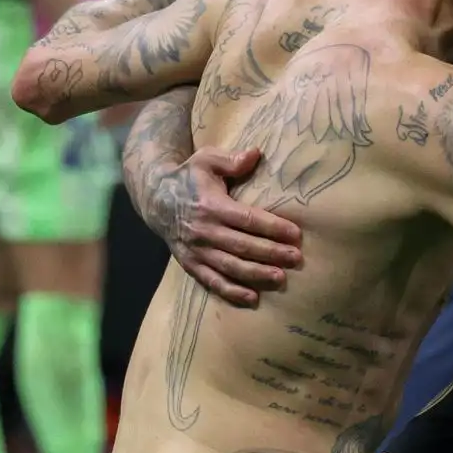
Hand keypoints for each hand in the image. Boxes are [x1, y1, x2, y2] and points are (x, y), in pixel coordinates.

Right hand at [146, 146, 302, 307]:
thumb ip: (231, 159)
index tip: (295, 233)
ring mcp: (195, 251)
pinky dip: (231, 292)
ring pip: (229, 267)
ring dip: (256, 274)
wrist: (155, 198)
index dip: (272, 227)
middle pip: (242, 246)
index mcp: (211, 206)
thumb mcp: (207, 159)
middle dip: (271, 253)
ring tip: (280, 278)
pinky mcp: (190, 264)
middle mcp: (203, 231)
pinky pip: (212, 281)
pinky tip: (252, 298)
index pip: (247, 219)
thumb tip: (255, 154)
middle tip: (296, 258)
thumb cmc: (189, 177)